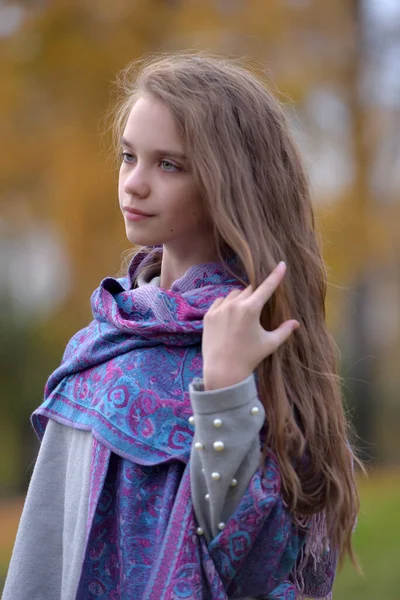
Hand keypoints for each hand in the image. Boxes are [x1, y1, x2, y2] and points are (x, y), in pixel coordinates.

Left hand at [202, 261, 298, 389]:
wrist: (222, 371)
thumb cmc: (249, 358)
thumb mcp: (269, 344)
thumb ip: (284, 331)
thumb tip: (296, 323)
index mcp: (251, 310)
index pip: (266, 287)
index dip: (275, 275)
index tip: (281, 264)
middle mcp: (234, 305)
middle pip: (249, 290)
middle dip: (255, 295)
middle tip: (257, 310)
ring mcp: (219, 309)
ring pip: (234, 294)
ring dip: (241, 299)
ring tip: (243, 316)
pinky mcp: (209, 315)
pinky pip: (220, 301)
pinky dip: (227, 305)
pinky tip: (230, 317)